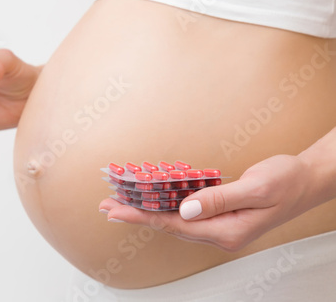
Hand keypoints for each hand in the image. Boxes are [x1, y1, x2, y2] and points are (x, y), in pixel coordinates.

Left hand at [99, 155, 316, 250]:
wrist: (306, 181)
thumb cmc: (287, 181)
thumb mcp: (256, 187)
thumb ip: (219, 200)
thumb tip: (184, 209)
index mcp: (226, 231)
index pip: (174, 224)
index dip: (142, 215)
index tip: (116, 210)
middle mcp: (220, 234)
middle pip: (169, 225)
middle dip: (137, 214)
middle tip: (108, 206)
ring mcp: (220, 227)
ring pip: (175, 220)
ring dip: (148, 210)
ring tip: (122, 202)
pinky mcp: (220, 217)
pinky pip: (186, 213)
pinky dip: (166, 205)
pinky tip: (153, 200)